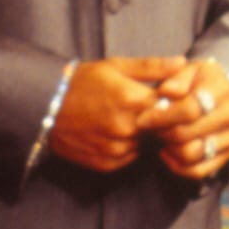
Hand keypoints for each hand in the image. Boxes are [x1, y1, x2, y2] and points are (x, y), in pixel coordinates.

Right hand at [49, 56, 186, 172]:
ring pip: (145, 144)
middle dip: (159, 119)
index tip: (169, 97)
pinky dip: (127, 147)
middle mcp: (126, 127)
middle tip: (145, 108)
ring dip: (143, 135)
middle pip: (160, 128)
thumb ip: (153, 66)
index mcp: (132, 99)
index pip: (172, 106)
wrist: (46, 106)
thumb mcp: (117, 65)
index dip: (174, 102)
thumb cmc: (84, 81)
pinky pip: (129, 157)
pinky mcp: (105, 164)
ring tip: (126, 119)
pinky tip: (114, 133)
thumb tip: (183, 64)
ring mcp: (115, 148)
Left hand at [136, 57, 228, 180]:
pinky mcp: (226, 156)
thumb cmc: (196, 82)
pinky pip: (197, 171)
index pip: (190, 109)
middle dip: (162, 132)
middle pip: (188, 134)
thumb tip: (167, 91)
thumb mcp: (186, 71)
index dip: (161, 117)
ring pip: (192, 154)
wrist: (215, 94)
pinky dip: (177, 166)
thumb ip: (175, 79)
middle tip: (148, 129)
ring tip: (160, 137)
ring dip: (169, 148)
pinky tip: (167, 152)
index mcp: (222, 90)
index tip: (143, 119)